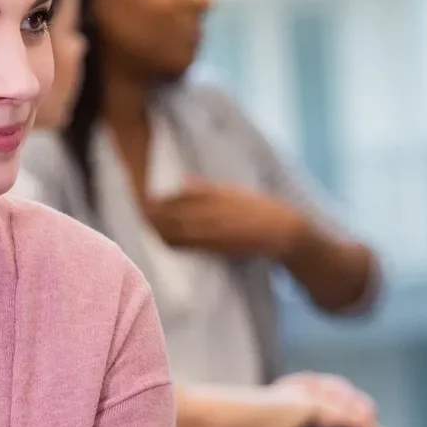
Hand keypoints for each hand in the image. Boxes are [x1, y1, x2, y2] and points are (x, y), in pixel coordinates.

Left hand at [144, 181, 308, 259]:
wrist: (286, 232)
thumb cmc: (261, 210)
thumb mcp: (236, 192)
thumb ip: (208, 188)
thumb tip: (184, 180)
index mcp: (219, 194)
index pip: (182, 196)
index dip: (162, 199)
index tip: (146, 199)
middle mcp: (215, 210)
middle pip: (176, 213)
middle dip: (156, 214)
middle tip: (140, 213)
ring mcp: (216, 229)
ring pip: (180, 229)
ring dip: (161, 229)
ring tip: (148, 227)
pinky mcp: (220, 246)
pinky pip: (190, 244)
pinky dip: (174, 242)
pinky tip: (164, 241)